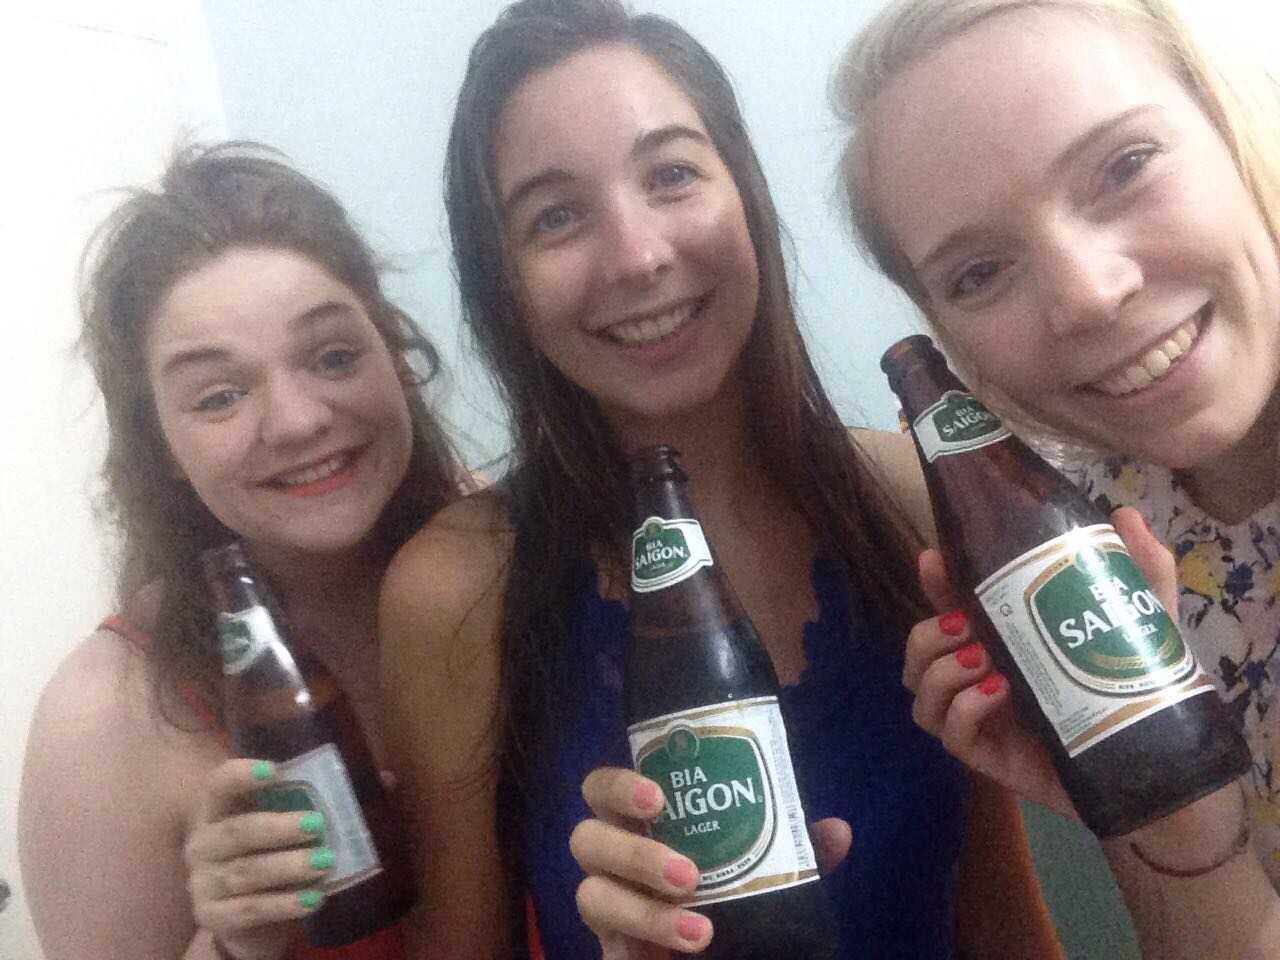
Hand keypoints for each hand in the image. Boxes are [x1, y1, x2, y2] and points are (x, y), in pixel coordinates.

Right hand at [184, 759, 330, 959]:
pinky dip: (285, 904)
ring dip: (288, 867)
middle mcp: (202, 844)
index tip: (273, 769)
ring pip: (246, 873)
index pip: (217, 784)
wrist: (247, 921)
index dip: (240, 775)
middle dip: (278, 827)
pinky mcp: (213, 918)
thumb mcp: (289, 828)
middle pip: (236, 831)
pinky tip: (315, 899)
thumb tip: (387, 779)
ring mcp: (203, 884)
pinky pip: (251, 910)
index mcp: (217, 811)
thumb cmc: (270, 856)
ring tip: (326, 862)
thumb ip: (330, 800)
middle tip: (318, 824)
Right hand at [570, 766, 850, 958]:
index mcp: (638, 822)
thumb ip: (795, 851)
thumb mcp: (768, 871)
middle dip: (634, 853)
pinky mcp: (611, 949)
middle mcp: (610, 858)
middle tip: (688, 873)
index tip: (659, 797)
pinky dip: (640, 945)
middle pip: (585, 838)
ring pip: (590, 896)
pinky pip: (606, 948)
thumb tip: (836, 831)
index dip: (618, 786)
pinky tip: (678, 954)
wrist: (731, 949)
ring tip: (700, 931)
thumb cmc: (733, 895)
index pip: (602, 788)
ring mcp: (606, 907)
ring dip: (644, 911)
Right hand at [903, 507, 1175, 818]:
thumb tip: (1123, 514)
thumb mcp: (1138, 619)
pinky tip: (998, 692)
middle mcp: (978, 679)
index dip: (934, 583)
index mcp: (999, 642)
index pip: (947, 608)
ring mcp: (979, 721)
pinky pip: (950, 732)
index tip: (934, 559)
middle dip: (929, 633)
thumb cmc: (1135, 688)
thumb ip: (1138, 568)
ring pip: (920, 693)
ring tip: (984, 659)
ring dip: (941, 670)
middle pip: (918, 653)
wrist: (1153, 765)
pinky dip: (964, 708)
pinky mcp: (988, 758)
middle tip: (969, 626)